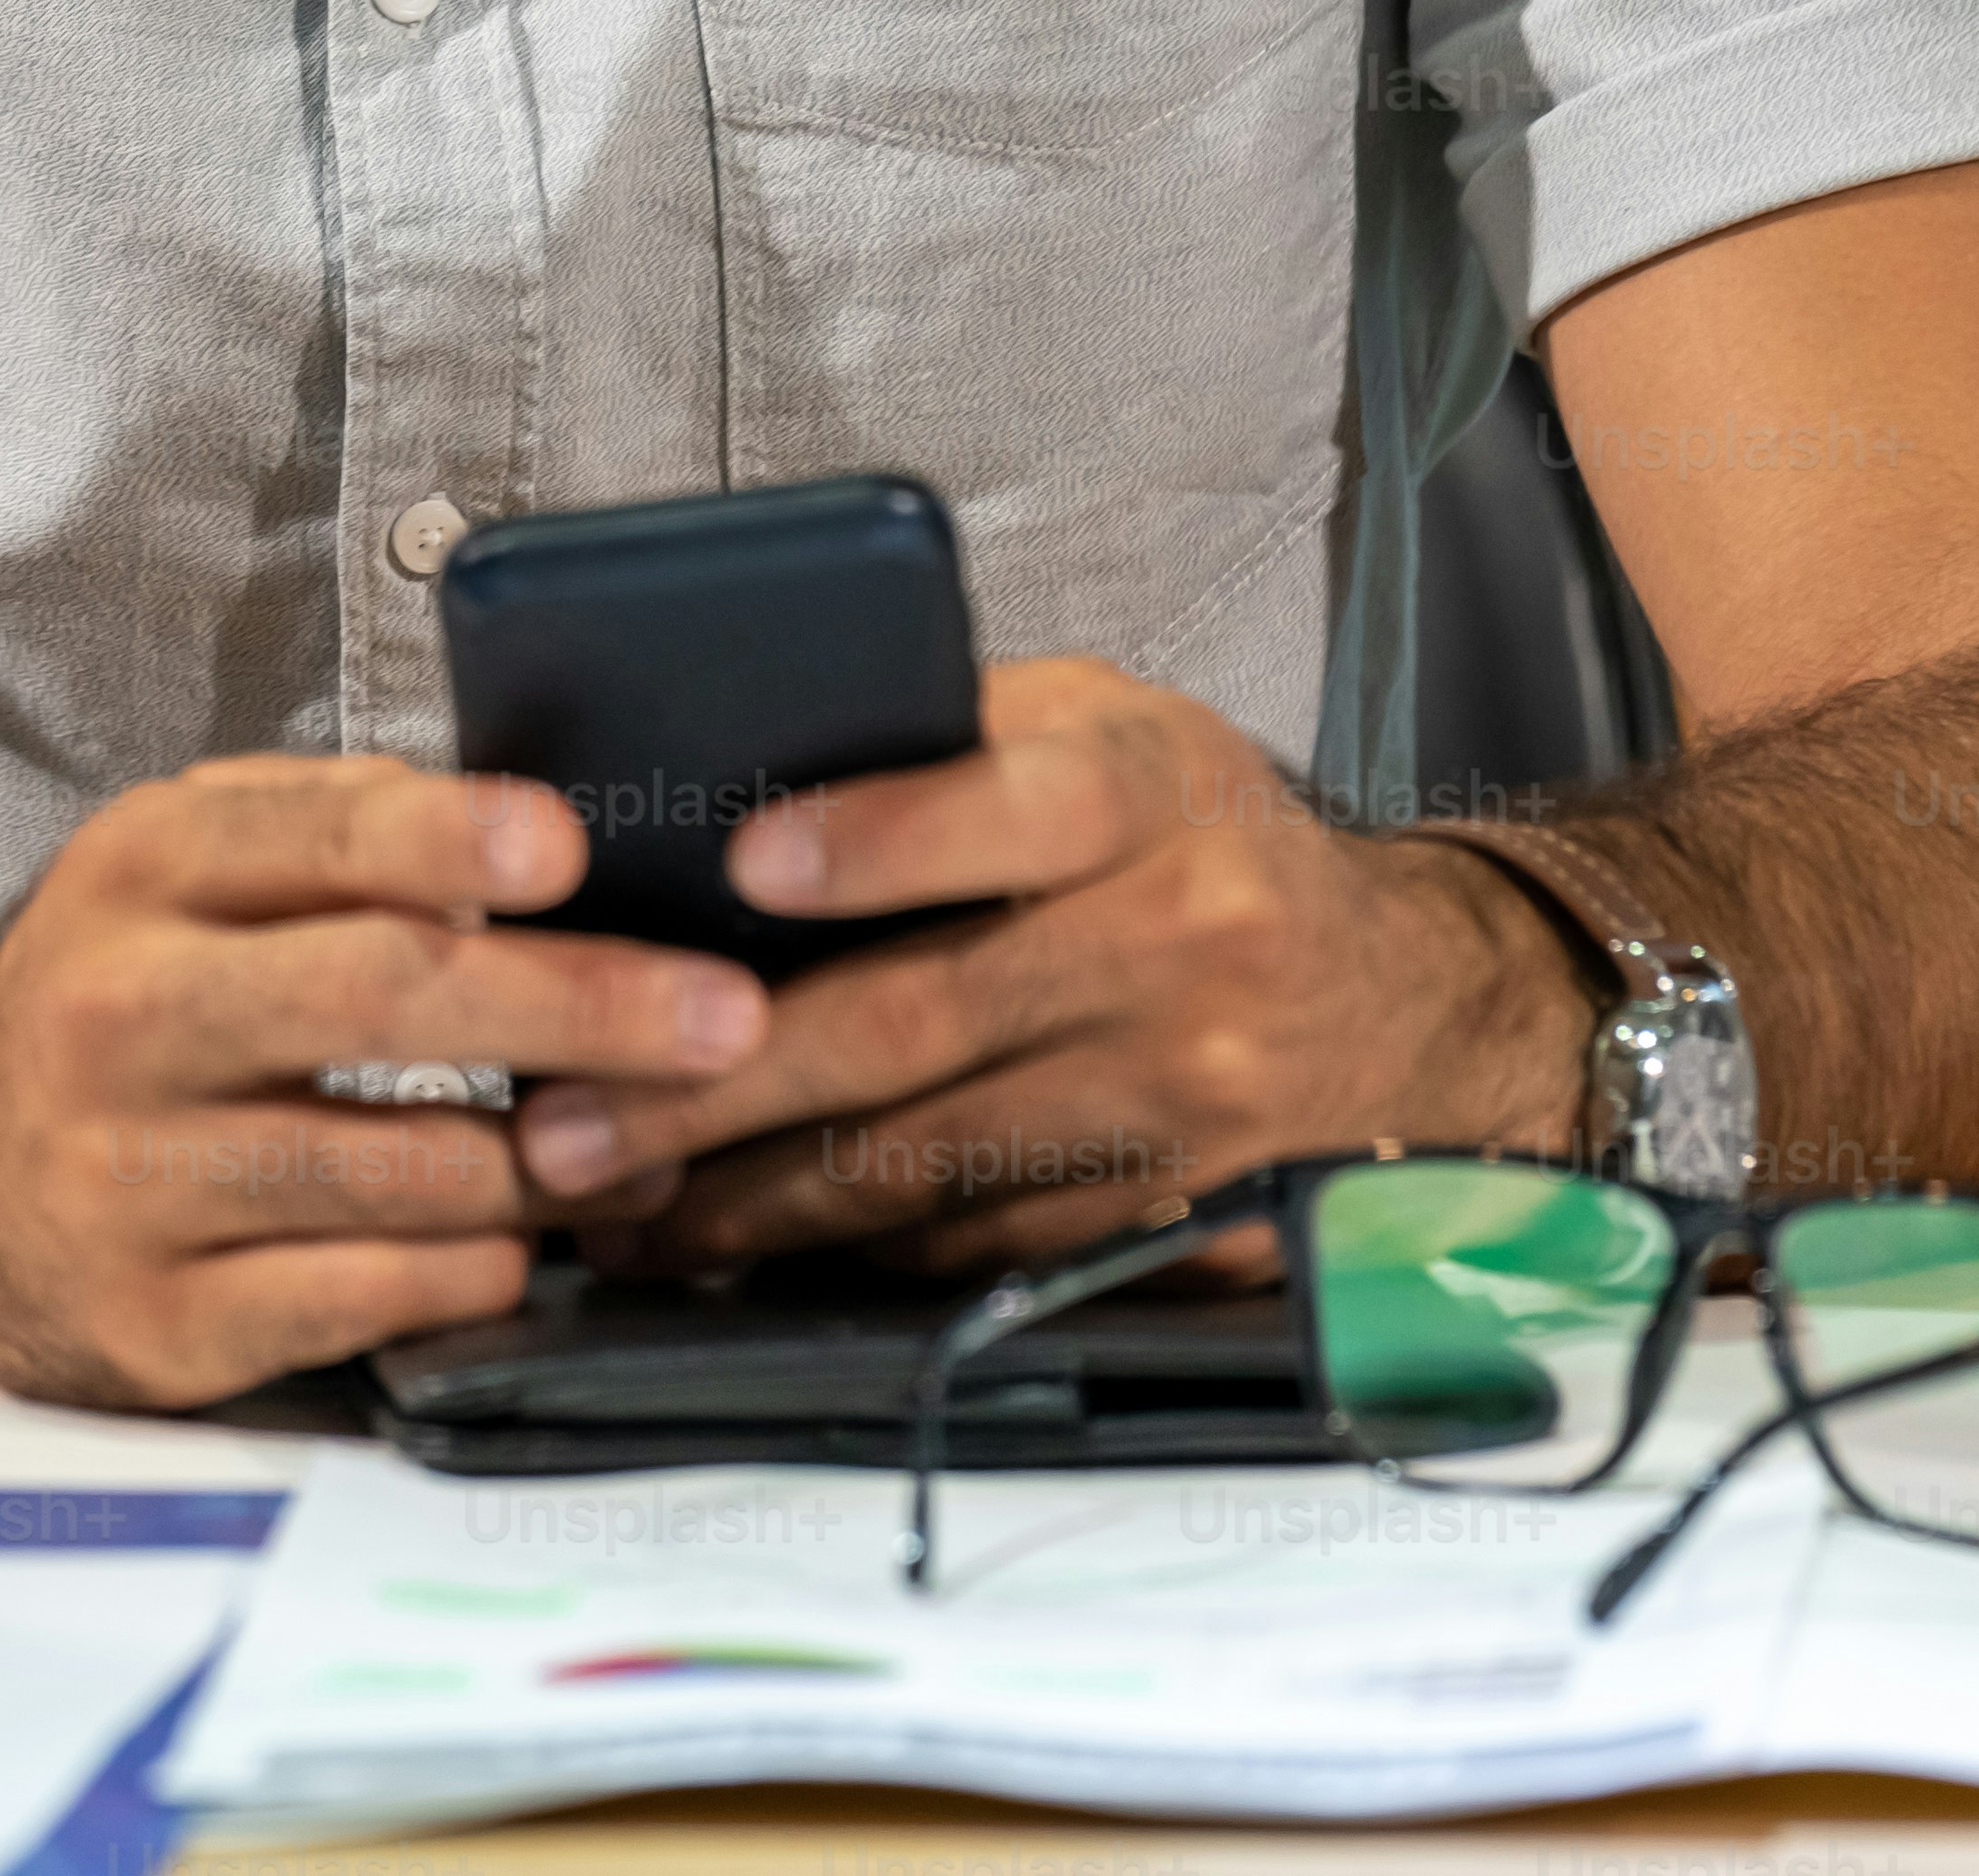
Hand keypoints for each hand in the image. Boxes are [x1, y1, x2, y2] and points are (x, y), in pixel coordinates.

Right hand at [0, 754, 774, 1406]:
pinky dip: (476, 1268)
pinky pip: (373, 1298)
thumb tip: (520, 835)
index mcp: (137, 876)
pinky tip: (511, 1241)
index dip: (444, 838)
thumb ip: (327, 830)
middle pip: (382, 998)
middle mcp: (119, 1017)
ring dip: (554, 1166)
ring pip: (403, 1171)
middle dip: (577, 1005)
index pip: (307, 837)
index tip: (562, 846)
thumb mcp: (176, 869)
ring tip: (637, 1152)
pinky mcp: (158, 1324)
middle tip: (720, 1016)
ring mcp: (128, 1181)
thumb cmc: (115, 1002)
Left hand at [534, 657, 1597, 1276]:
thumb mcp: (1109, 730)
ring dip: (748, 1194)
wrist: (1408, 1000)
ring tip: (608, 1201)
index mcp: (1148, 795)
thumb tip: (734, 756)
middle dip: (719, 1082)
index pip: (1012, 805)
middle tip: (570, 1117)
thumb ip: (952, 736)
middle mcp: (1178, 944)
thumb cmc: (1201, 838)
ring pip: (930, 1161)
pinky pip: (978, 1238)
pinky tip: (736, 1243)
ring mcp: (1181, 1096)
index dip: (878, 838)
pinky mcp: (1168, 1210)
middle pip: (922, 1019)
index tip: (744, 867)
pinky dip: (844, 1249)